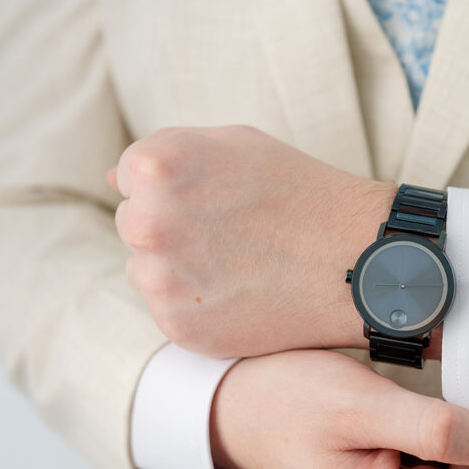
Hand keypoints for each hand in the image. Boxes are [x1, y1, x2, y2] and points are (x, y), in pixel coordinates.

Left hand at [108, 125, 396, 358]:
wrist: (356, 260)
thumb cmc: (303, 193)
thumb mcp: (238, 143)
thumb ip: (169, 151)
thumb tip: (113, 180)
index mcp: (157, 166)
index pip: (129, 177)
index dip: (178, 188)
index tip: (219, 200)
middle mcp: (148, 220)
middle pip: (133, 224)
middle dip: (172, 228)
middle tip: (234, 235)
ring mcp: (160, 278)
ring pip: (147, 270)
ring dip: (179, 269)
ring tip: (241, 265)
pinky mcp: (178, 325)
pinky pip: (170, 310)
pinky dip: (199, 305)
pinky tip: (243, 293)